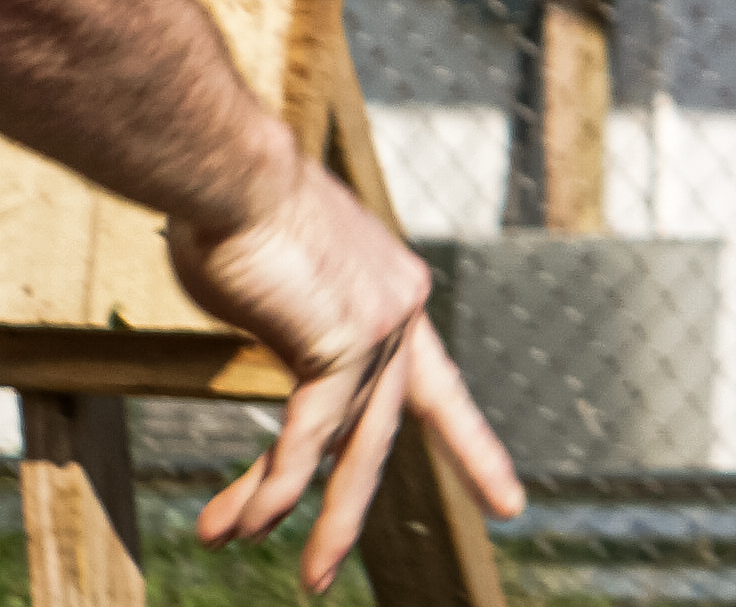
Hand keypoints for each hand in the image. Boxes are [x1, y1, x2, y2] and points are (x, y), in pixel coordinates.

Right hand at [169, 140, 528, 592]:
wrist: (228, 170)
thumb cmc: (238, 214)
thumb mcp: (284, 281)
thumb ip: (297, 330)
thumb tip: (282, 358)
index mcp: (395, 294)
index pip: (439, 389)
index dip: (471, 449)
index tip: (507, 502)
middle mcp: (400, 312)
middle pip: (389, 433)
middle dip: (357, 509)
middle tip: (331, 573)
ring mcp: (378, 328)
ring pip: (344, 447)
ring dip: (296, 511)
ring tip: (272, 564)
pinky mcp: (338, 345)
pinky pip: (304, 439)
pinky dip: (272, 486)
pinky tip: (240, 526)